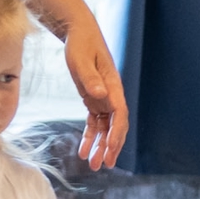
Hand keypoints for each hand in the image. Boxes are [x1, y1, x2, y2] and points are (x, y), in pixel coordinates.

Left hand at [61, 16, 129, 169]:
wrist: (79, 33)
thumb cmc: (81, 44)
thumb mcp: (81, 59)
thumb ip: (90, 77)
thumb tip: (99, 94)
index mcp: (113, 85)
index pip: (120, 114)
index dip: (116, 133)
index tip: (109, 148)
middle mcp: (112, 94)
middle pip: (116, 125)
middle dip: (111, 146)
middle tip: (104, 164)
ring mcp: (104, 98)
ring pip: (105, 128)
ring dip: (100, 146)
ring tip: (93, 164)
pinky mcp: (94, 99)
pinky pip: (95, 122)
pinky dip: (90, 137)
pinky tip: (83, 150)